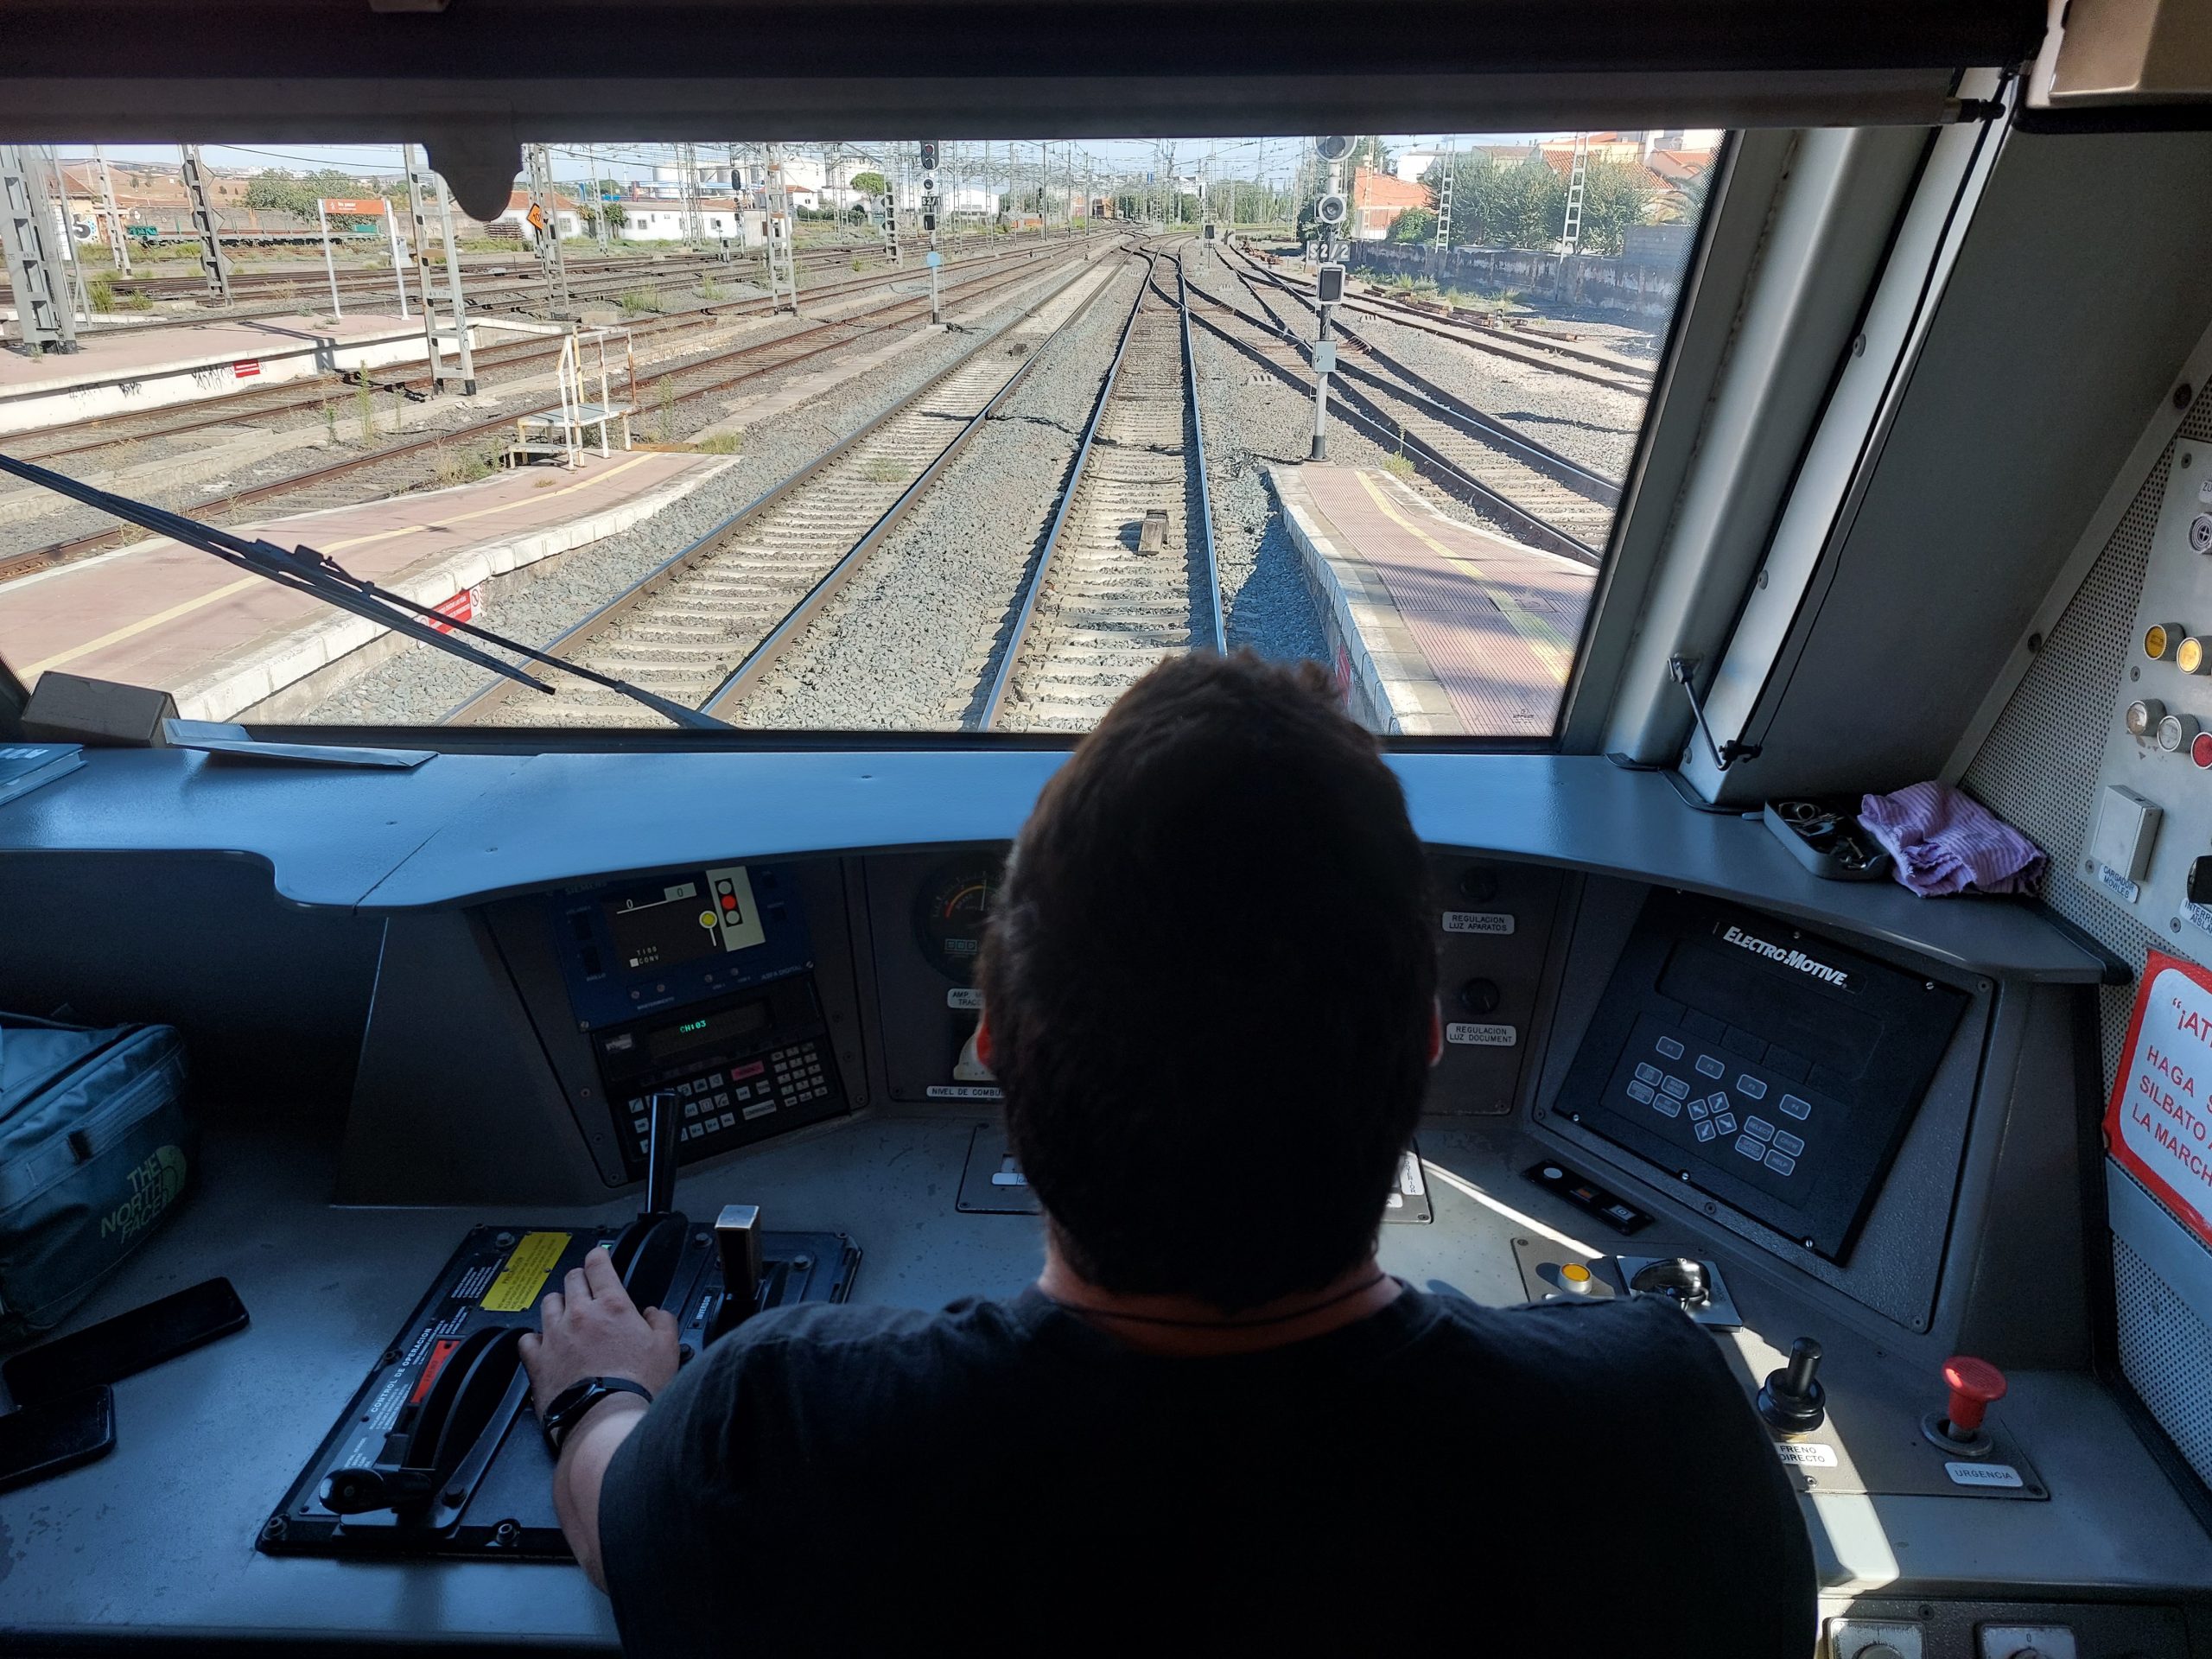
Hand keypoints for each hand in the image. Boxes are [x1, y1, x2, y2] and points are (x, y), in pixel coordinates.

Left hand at [518, 1246, 679, 1420]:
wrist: (606, 1418)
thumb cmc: (636, 1386)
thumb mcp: (667, 1349)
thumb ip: (663, 1323)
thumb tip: (656, 1314)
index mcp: (612, 1306)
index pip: (598, 1265)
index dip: (598, 1257)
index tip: (598, 1257)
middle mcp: (580, 1314)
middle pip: (572, 1279)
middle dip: (580, 1279)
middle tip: (586, 1288)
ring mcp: (555, 1336)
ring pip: (548, 1303)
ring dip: (558, 1304)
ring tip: (565, 1313)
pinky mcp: (538, 1360)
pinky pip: (527, 1338)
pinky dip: (534, 1338)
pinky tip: (542, 1343)